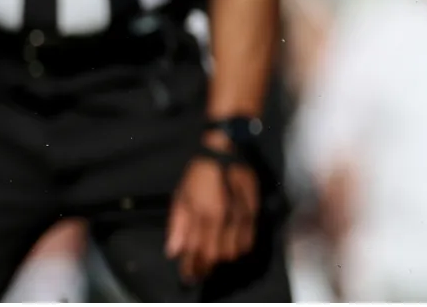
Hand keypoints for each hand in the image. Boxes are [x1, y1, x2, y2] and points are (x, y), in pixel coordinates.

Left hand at [165, 144, 258, 285]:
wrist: (226, 150)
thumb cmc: (199, 172)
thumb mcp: (181, 195)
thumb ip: (177, 224)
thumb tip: (173, 250)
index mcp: (204, 214)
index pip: (197, 251)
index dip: (192, 267)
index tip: (187, 277)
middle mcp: (224, 219)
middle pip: (216, 256)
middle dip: (205, 267)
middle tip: (197, 272)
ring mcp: (240, 218)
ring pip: (232, 253)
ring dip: (221, 260)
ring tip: (211, 262)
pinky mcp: (253, 215)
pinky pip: (247, 243)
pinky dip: (237, 251)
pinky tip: (229, 251)